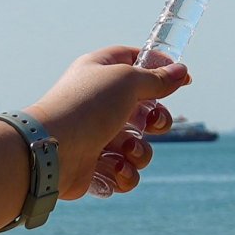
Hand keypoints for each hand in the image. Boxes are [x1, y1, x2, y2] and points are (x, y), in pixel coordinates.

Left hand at [30, 46, 190, 200]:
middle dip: (157, 120)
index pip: (134, 61)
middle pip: (144, 110)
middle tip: (153, 123)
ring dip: (140, 151)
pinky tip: (114, 168)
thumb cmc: (86, 107)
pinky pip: (125, 173)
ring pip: (138, 146)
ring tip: (125, 149)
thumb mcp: (127, 81)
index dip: (159, 68)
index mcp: (100, 72)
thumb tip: (182, 71)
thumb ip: (157, 78)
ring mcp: (96, 136)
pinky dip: (125, 173)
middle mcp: (98, 103)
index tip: (183, 79)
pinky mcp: (94, 167)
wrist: (51, 151)